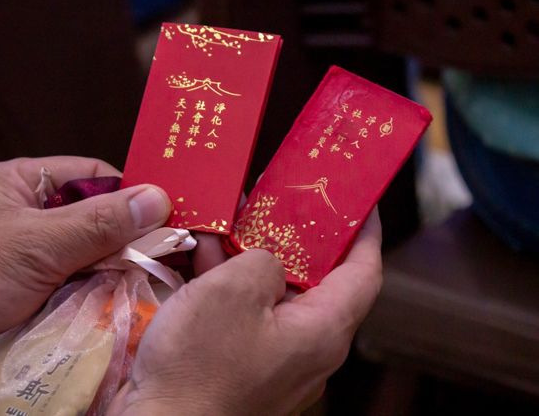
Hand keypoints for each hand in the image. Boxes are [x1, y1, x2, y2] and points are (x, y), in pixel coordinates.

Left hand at [0, 157, 170, 393]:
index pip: (95, 176)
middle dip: (127, 239)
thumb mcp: (36, 242)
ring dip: (115, 272)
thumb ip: (98, 222)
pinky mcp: (38, 294)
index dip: (131, 193)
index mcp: (26, 184)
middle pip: (98, 219)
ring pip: (94, 257)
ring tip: (154, 284)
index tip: (169, 214)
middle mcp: (34, 216)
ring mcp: (36, 258)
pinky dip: (99, 297)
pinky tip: (126, 305)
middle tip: (171, 256)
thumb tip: (159, 199)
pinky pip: (81, 288)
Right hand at [109, 207, 382, 415]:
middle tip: (278, 200)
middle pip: (316, 280)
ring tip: (227, 220)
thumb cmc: (200, 365)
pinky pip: (247, 315)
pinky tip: (203, 257)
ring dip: (251, 257)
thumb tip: (267, 262)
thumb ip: (264, 259)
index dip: (365, 232)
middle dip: (293, 236)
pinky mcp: (242, 367)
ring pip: (274, 295)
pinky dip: (230, 285)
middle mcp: (308, 348)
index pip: (364, 272)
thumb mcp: (234, 289)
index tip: (359, 203)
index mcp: (323, 331)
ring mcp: (274, 360)